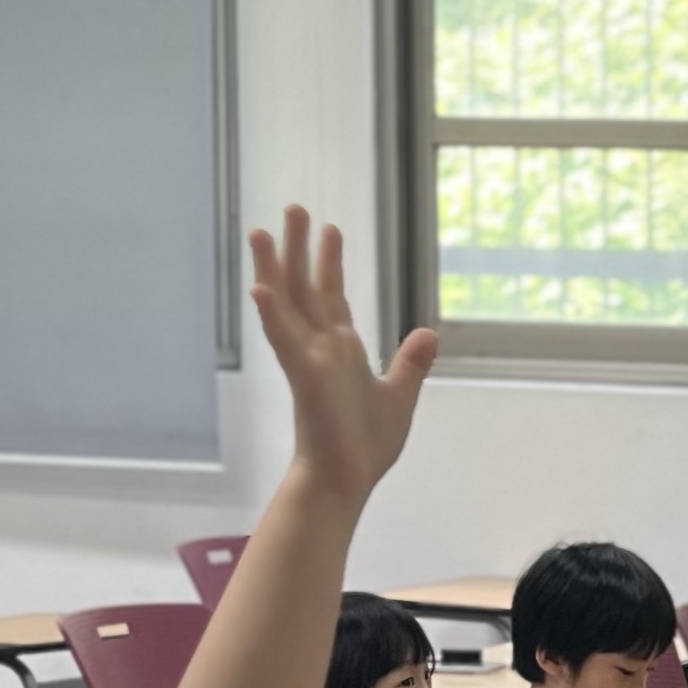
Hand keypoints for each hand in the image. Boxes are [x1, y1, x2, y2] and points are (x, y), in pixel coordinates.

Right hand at [247, 206, 431, 504]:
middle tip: (292, 207)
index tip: (330, 228)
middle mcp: (320, 347)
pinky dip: (273, 316)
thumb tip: (428, 333)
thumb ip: (410, 364)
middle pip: (304, 287)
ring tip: (259, 231)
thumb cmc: (365, 445)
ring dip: (273, 268)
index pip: (332, 295)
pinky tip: (260, 288)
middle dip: (298, 248)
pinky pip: (284, 342)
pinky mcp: (303, 378)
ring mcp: (308, 359)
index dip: (330, 262)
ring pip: (286, 304)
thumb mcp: (399, 396)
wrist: (347, 480)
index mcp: (341, 349)